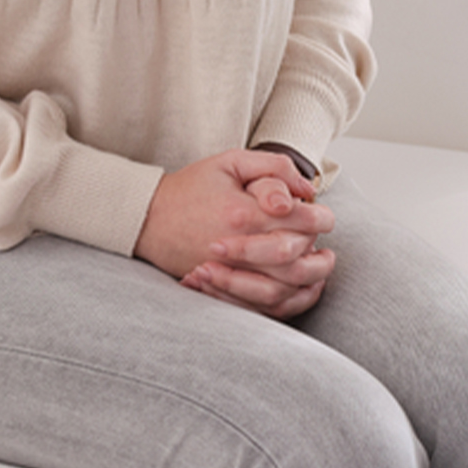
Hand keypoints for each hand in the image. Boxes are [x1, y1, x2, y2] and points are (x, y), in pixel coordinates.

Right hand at [135, 150, 335, 317]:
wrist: (145, 219)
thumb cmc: (190, 187)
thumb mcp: (231, 162)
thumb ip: (274, 167)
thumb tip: (306, 187)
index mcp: (245, 213)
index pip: (304, 221)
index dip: (322, 217)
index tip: (321, 214)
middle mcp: (240, 248)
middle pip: (300, 256)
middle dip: (317, 247)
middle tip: (321, 239)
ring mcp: (231, 273)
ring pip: (287, 286)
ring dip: (311, 275)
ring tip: (320, 262)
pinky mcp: (224, 290)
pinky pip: (266, 306)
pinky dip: (291, 299)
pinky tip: (303, 285)